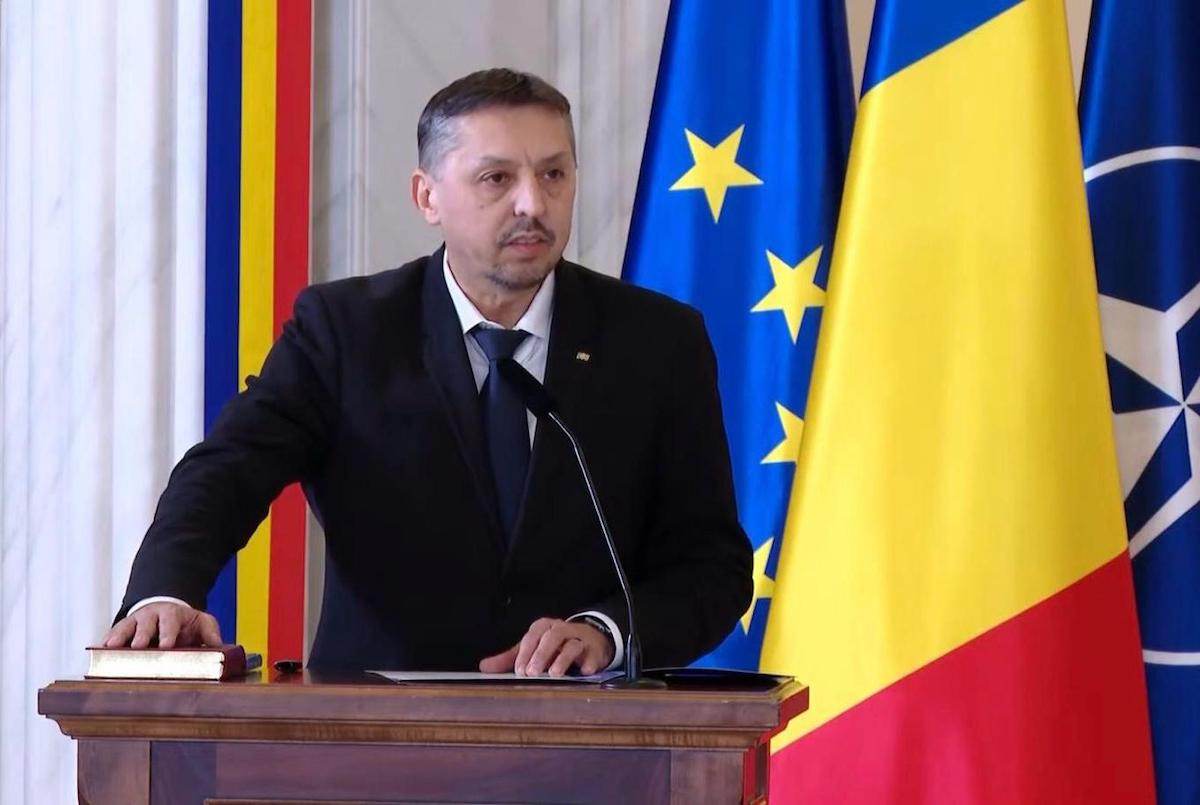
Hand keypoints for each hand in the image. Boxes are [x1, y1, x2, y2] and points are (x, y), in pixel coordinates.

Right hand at [102, 602, 222, 648]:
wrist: (165, 609)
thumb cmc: (184, 622)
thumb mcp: (202, 622)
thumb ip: (210, 632)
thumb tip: (218, 646)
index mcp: (172, 614)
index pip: (170, 622)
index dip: (168, 633)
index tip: (167, 645)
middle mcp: (151, 616)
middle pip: (146, 624)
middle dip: (142, 635)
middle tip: (138, 646)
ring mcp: (135, 622)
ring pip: (125, 627)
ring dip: (119, 637)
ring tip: (110, 647)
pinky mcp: (122, 630)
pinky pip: (112, 634)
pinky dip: (106, 641)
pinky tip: (99, 650)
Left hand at [479, 617, 614, 676]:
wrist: (589, 641)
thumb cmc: (554, 646)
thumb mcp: (532, 649)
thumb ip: (509, 658)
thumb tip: (484, 667)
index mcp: (544, 627)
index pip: (533, 636)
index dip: (526, 652)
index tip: (520, 670)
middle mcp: (562, 630)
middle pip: (552, 637)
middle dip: (542, 654)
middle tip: (533, 673)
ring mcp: (580, 640)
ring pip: (572, 645)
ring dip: (563, 659)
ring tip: (555, 674)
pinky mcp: (594, 652)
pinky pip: (592, 656)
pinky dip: (588, 663)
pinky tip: (584, 672)